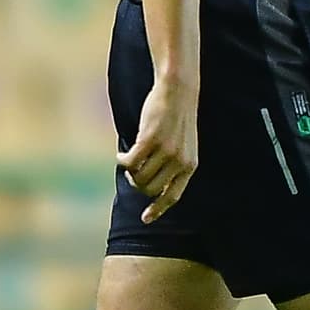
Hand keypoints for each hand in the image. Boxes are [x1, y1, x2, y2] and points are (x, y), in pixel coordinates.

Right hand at [117, 79, 198, 220]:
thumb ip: (174, 165)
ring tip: (127, 159)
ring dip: (129, 171)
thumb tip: (152, 188)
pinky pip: (129, 162)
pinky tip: (120, 154)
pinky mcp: (150, 140)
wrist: (178, 90)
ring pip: (138, 176)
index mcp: (190, 165)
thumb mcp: (183, 145)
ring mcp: (165, 151)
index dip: (158, 209)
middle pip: (150, 188)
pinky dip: (122, 160)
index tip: (145, 219)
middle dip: (137, 183)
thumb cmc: (177, 119)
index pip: (173, 196)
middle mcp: (179, 161)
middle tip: (131, 172)